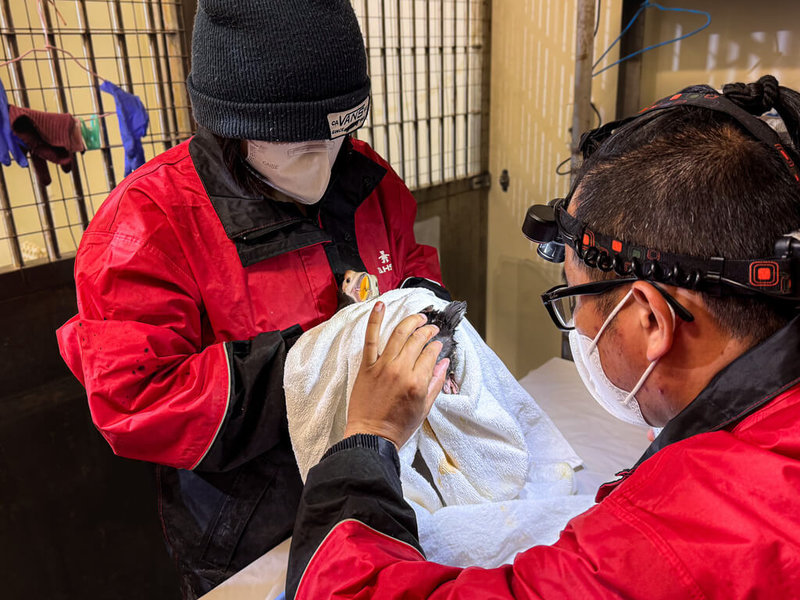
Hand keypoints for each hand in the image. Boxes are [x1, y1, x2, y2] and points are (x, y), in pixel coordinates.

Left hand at [343, 302, 449, 448]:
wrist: (371, 437)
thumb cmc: (398, 427)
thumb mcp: (424, 408)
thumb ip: (435, 383)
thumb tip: (444, 363)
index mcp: (418, 382)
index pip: (430, 353)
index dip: (436, 346)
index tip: (437, 344)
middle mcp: (401, 371)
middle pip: (417, 340)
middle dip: (427, 330)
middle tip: (430, 327)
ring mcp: (382, 366)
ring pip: (399, 334)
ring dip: (411, 321)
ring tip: (418, 317)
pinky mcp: (367, 366)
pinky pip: (370, 339)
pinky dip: (375, 320)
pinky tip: (380, 306)